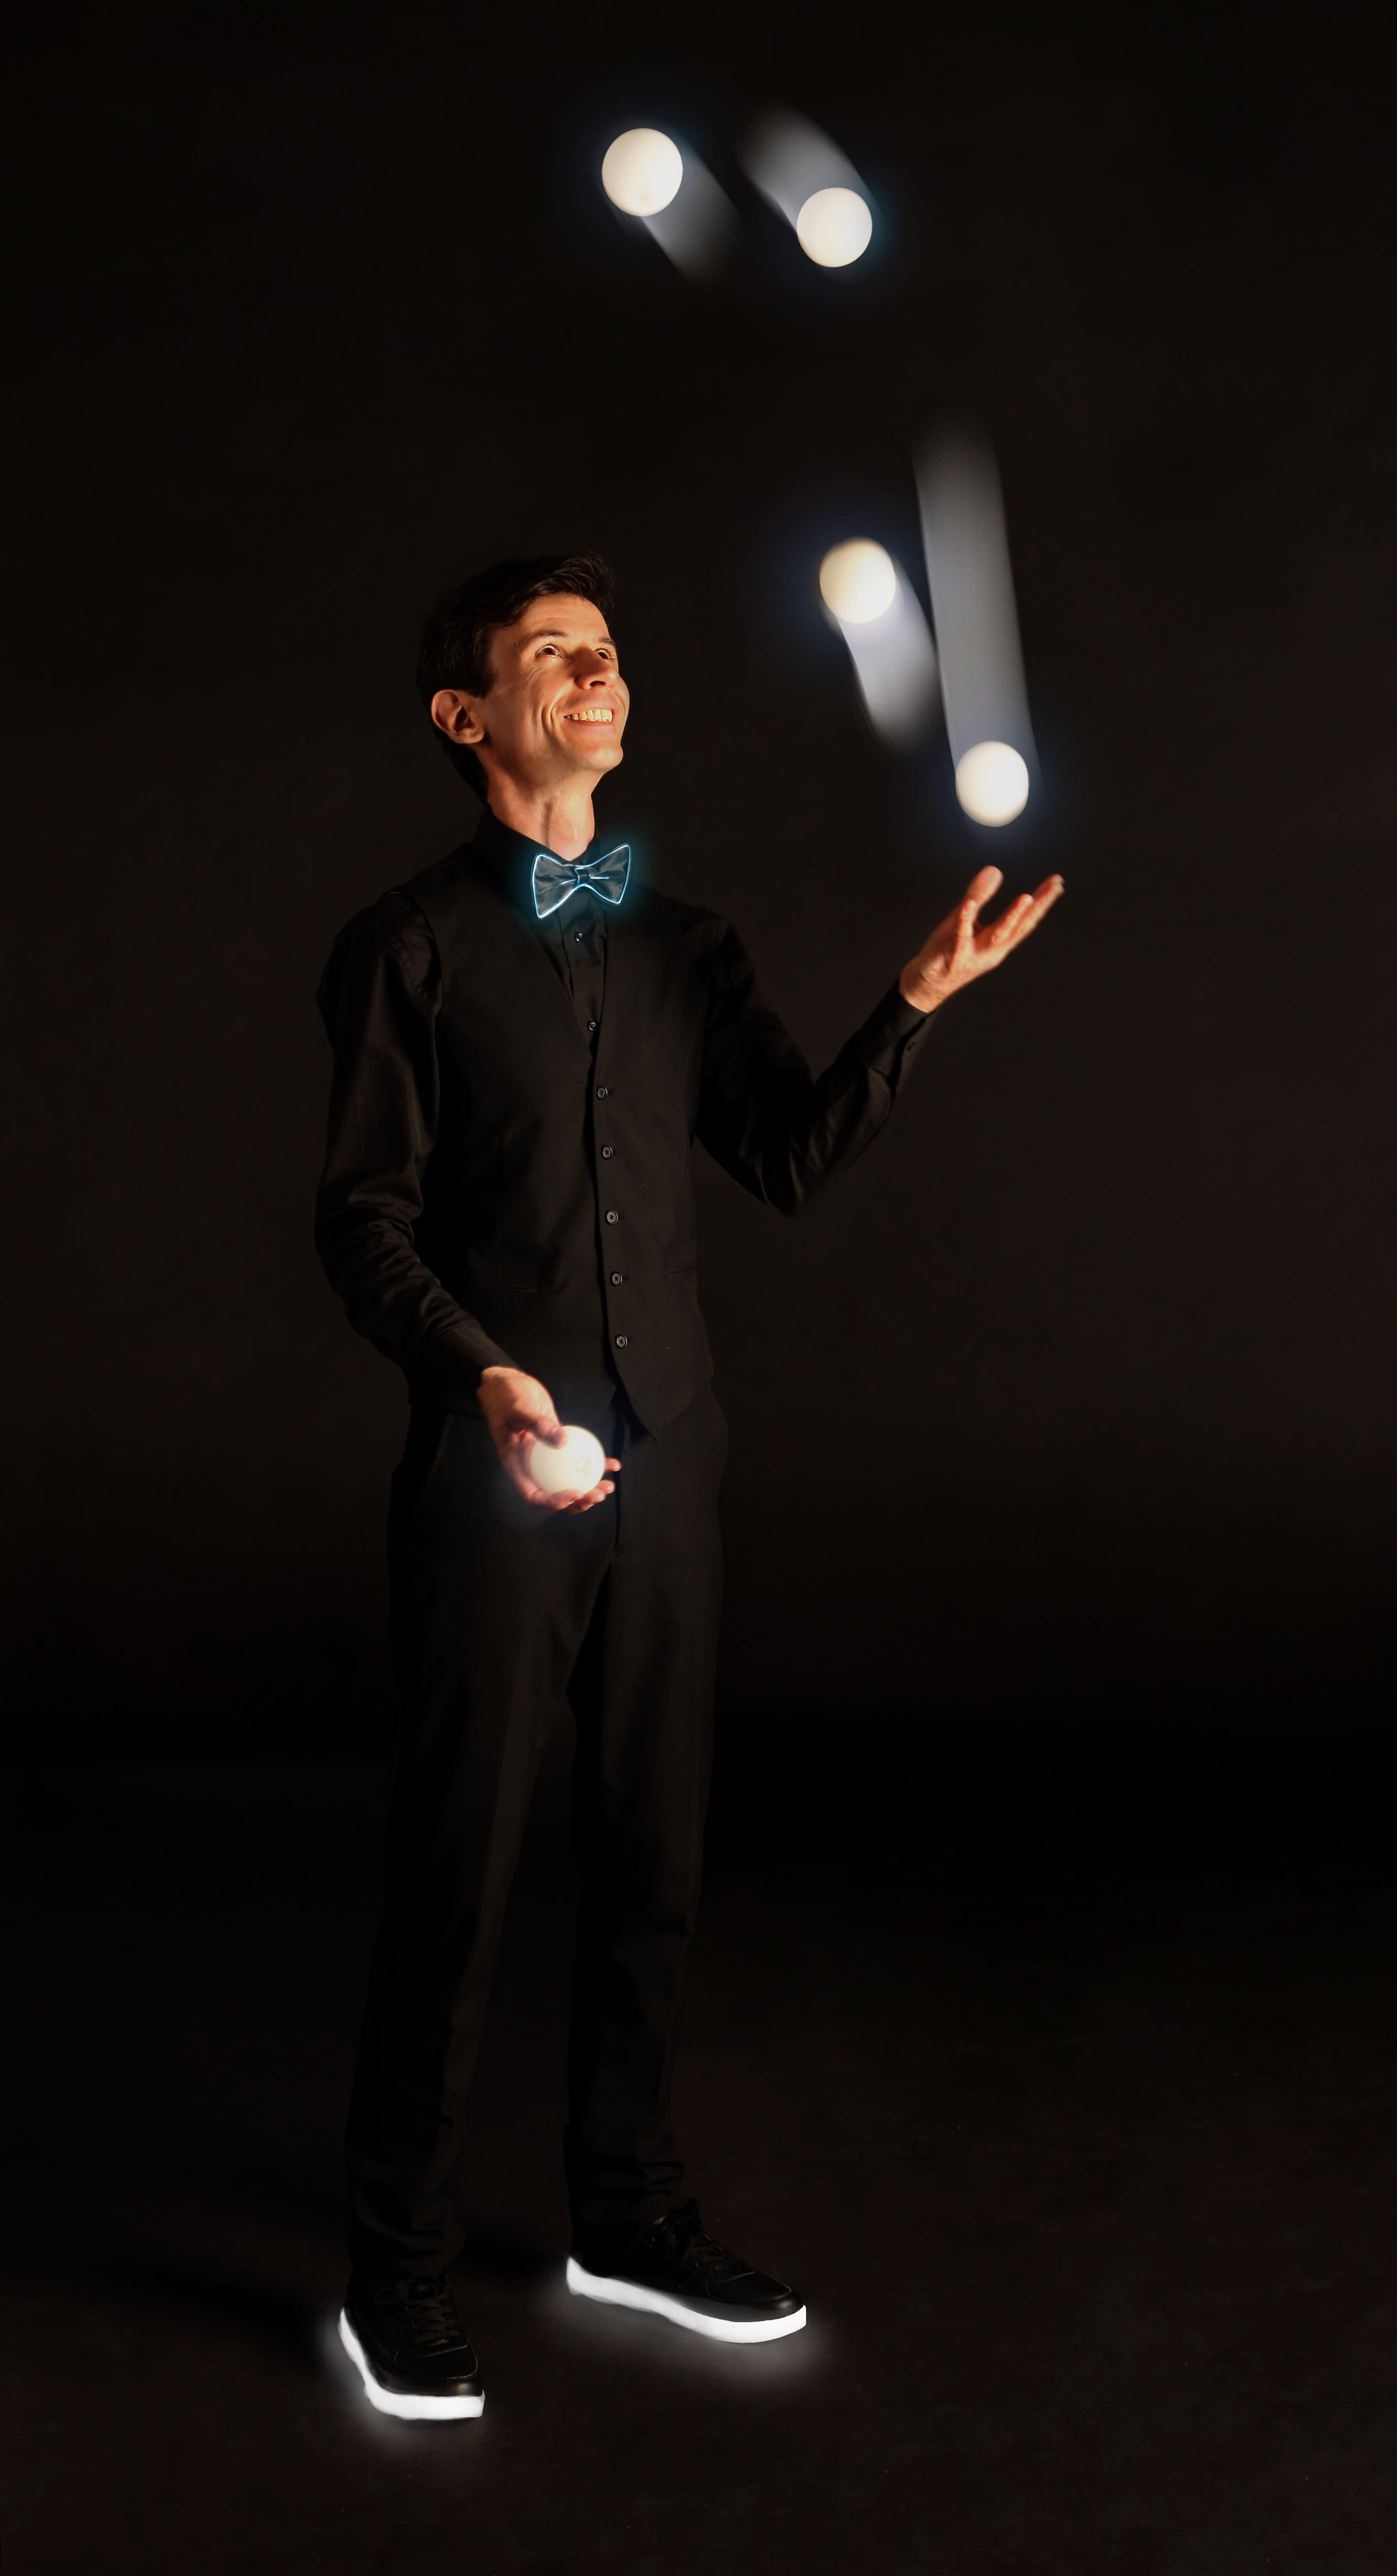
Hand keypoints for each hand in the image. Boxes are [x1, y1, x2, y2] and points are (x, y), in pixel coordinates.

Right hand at [476, 1365, 619, 1513]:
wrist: (507, 1383)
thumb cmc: (504, 1397)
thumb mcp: (517, 1409)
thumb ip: (537, 1425)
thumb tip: (562, 1441)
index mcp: (516, 1466)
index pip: (534, 1495)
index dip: (554, 1502)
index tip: (574, 1494)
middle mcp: (532, 1467)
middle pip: (554, 1495)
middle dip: (577, 1502)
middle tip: (598, 1494)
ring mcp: (546, 1458)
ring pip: (567, 1481)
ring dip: (589, 1487)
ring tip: (608, 1485)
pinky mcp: (559, 1445)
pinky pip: (576, 1459)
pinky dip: (595, 1463)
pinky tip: (613, 1463)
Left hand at [899, 866, 1062, 1013]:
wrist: (925, 985)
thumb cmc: (947, 952)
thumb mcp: (965, 920)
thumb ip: (979, 895)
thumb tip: (996, 869)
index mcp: (998, 944)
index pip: (1026, 921)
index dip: (1043, 903)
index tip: (1058, 883)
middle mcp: (991, 952)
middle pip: (1019, 927)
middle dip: (1038, 906)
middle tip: (1054, 886)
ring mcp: (972, 957)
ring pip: (996, 936)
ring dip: (1012, 917)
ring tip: (1026, 897)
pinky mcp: (950, 960)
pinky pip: (959, 939)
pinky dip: (964, 922)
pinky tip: (969, 905)